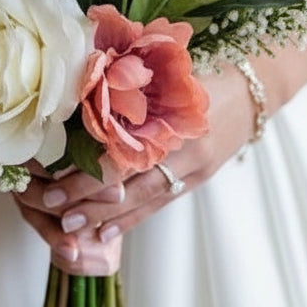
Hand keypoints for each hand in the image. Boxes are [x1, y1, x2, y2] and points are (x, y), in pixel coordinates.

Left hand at [13, 64, 257, 272]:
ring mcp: (194, 169)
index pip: (124, 154)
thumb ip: (130, 85)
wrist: (252, 91)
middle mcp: (185, 149)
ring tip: (73, 227)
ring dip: (107, 215)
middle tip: (55, 208)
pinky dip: (132, 219)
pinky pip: (160, 203)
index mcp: (173, 119)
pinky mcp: (197, 180)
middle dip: (90, 199)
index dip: (88, 172)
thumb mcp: (167, 74)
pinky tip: (107, 232)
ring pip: (144, 199)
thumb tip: (76, 90)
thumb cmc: (200, 74)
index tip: (54, 181)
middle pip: (131, 182)